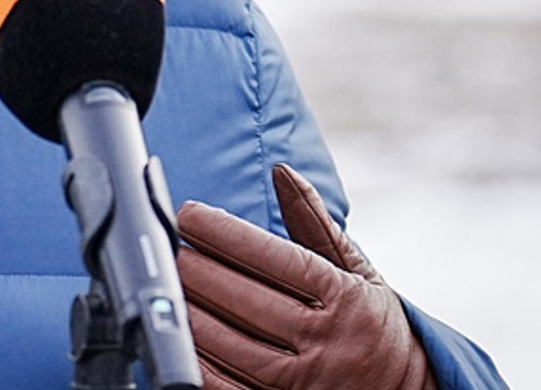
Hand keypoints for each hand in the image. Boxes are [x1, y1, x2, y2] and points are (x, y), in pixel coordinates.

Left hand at [176, 163, 437, 389]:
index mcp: (346, 300)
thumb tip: (282, 171)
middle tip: (168, 245)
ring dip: (190, 310)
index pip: (276, 260)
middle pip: (246, 299)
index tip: (190, 215)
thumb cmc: (375, 326)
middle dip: (198, 268)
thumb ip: (315, 224)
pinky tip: (178, 332)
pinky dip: (198, 359)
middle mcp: (327, 341)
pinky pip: (228, 386)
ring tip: (165, 282)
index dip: (225, 234)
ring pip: (230, 343)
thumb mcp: (359, 273)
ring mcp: (305, 381)